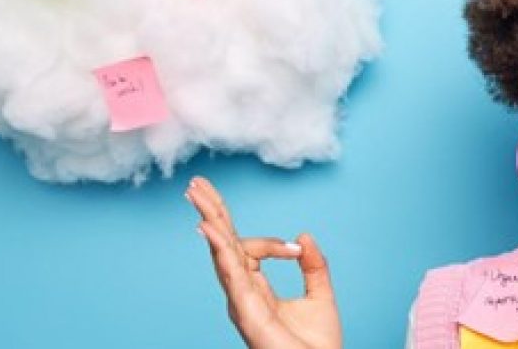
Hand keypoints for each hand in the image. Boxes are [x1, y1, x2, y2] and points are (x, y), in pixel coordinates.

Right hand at [186, 176, 341, 348]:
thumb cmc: (317, 346)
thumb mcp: (320, 295)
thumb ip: (313, 265)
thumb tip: (303, 235)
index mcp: (256, 289)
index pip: (248, 249)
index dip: (270, 241)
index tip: (296, 248)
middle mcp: (243, 293)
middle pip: (223, 245)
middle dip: (212, 214)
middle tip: (197, 184)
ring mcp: (242, 302)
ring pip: (222, 254)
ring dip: (210, 221)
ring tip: (197, 193)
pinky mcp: (247, 312)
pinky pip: (231, 275)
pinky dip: (220, 249)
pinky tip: (208, 228)